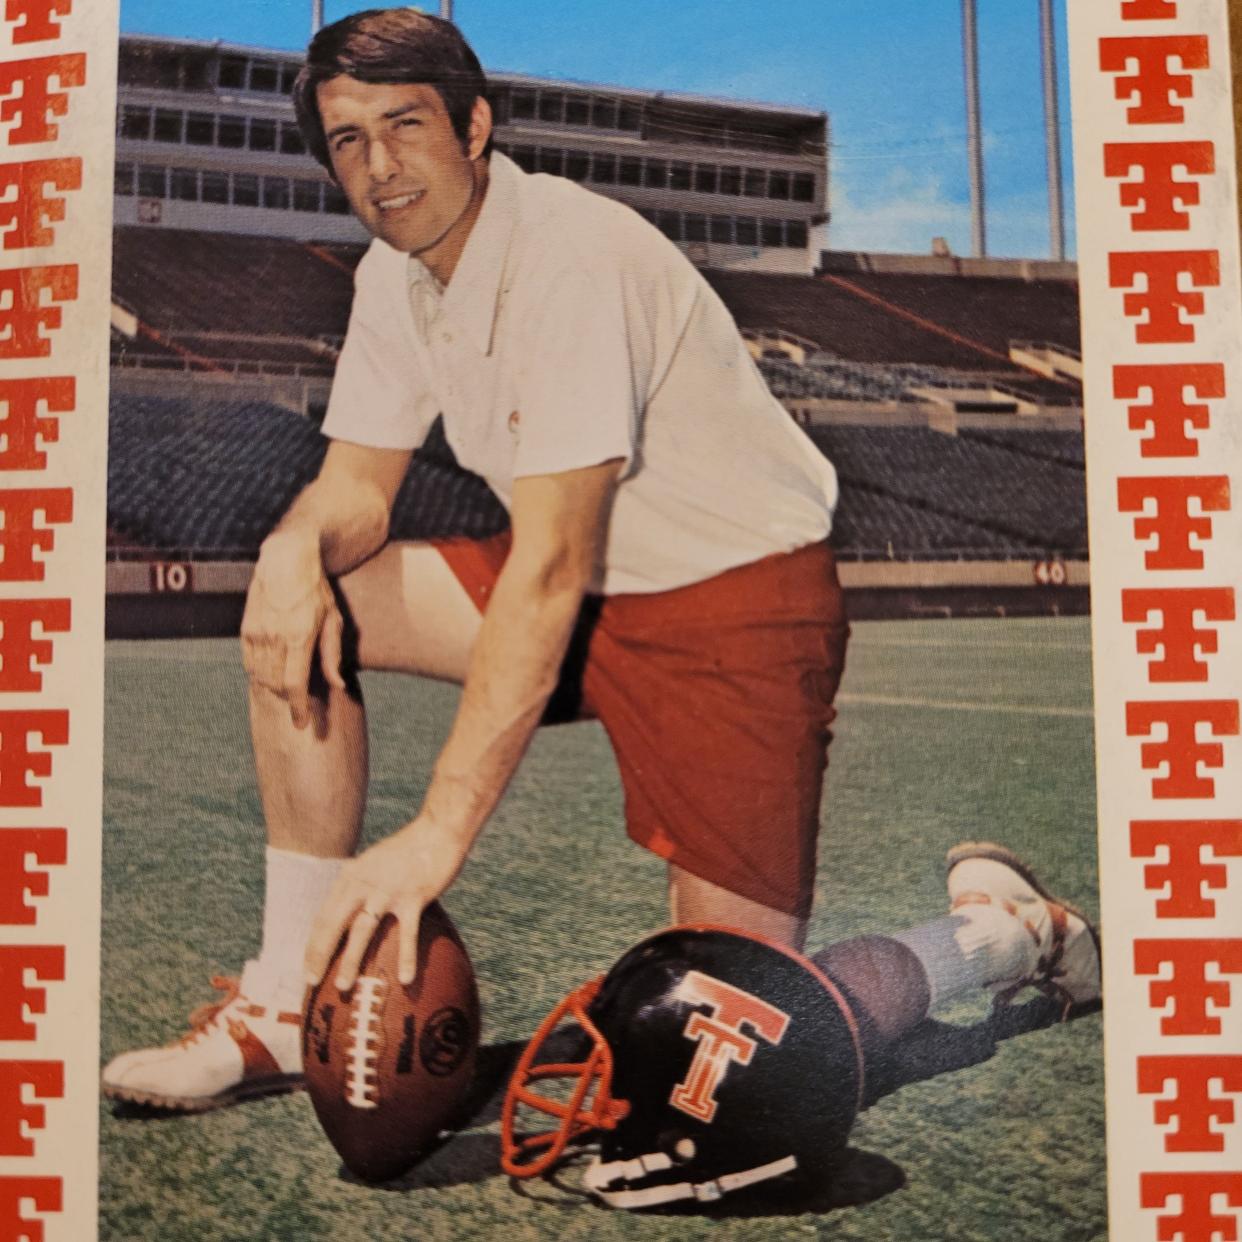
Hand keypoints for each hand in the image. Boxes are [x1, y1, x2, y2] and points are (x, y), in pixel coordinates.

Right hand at [240, 534, 345, 727]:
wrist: (285, 560)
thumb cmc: (316, 590)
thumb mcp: (333, 619)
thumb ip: (332, 655)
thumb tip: (338, 686)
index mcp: (299, 636)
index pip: (294, 684)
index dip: (298, 708)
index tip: (302, 724)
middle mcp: (274, 637)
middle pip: (276, 685)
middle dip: (288, 700)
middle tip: (300, 706)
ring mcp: (256, 633)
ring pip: (261, 677)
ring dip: (274, 689)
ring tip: (288, 691)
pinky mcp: (245, 630)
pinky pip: (250, 664)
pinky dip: (260, 675)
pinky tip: (272, 675)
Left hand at [304, 817, 469, 990]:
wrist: (438, 830)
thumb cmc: (409, 849)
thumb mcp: (374, 862)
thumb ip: (361, 883)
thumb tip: (350, 912)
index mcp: (352, 875)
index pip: (324, 914)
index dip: (314, 943)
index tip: (307, 967)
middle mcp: (364, 883)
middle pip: (334, 924)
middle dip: (319, 954)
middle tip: (311, 981)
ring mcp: (388, 891)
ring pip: (363, 931)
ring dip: (350, 960)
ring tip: (342, 986)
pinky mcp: (414, 897)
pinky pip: (407, 933)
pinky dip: (406, 957)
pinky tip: (406, 979)